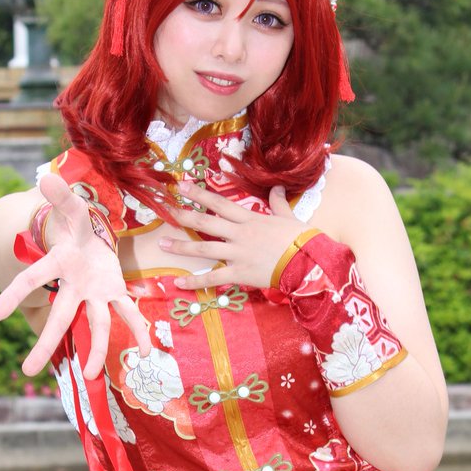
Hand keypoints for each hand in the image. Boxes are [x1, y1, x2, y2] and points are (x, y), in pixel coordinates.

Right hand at [0, 173, 150, 379]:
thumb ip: (63, 198)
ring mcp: (96, 294)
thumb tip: (47, 178)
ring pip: (96, 325)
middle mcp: (75, 285)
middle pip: (60, 316)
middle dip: (45, 343)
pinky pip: (129, 314)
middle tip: (28, 371)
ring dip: (97, 350)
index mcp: (60, 263)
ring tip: (94, 374)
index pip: (33, 278)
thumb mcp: (73, 211)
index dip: (14, 294)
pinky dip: (140, 332)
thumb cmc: (77, 228)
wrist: (91, 239)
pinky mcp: (115, 294)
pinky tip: (148, 352)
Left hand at [158, 182, 301, 289]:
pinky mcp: (240, 274)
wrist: (308, 261)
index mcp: (249, 219)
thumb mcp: (289, 216)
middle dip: (183, 215)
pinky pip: (214, 279)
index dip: (199, 194)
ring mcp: (237, 254)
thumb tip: (278, 186)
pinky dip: (196, 282)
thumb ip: (278, 202)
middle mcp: (239, 234)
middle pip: (206, 222)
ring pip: (204, 249)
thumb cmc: (302, 238)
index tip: (181, 186)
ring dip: (181, 246)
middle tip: (165, 211)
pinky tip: (179, 284)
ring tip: (162, 244)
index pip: (219, 203)